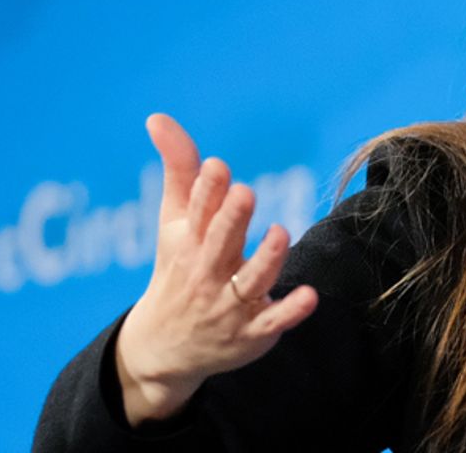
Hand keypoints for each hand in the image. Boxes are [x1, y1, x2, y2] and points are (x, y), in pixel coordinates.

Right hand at [114, 114, 318, 425]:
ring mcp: (229, 305)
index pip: (197, 212)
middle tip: (245, 192)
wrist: (163, 349)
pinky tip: (309, 296)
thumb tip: (157, 117)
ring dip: (265, 259)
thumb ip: (178, 168)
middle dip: (231, 219)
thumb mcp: (173, 220)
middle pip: (220, 243)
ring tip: (280, 232)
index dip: (207, 190)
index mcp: (189, 242)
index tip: (218, 166)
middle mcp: (208, 272)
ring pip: (249, 281)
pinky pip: (272, 322)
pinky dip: (289, 312)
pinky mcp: (253, 332)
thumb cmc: (177, 268)